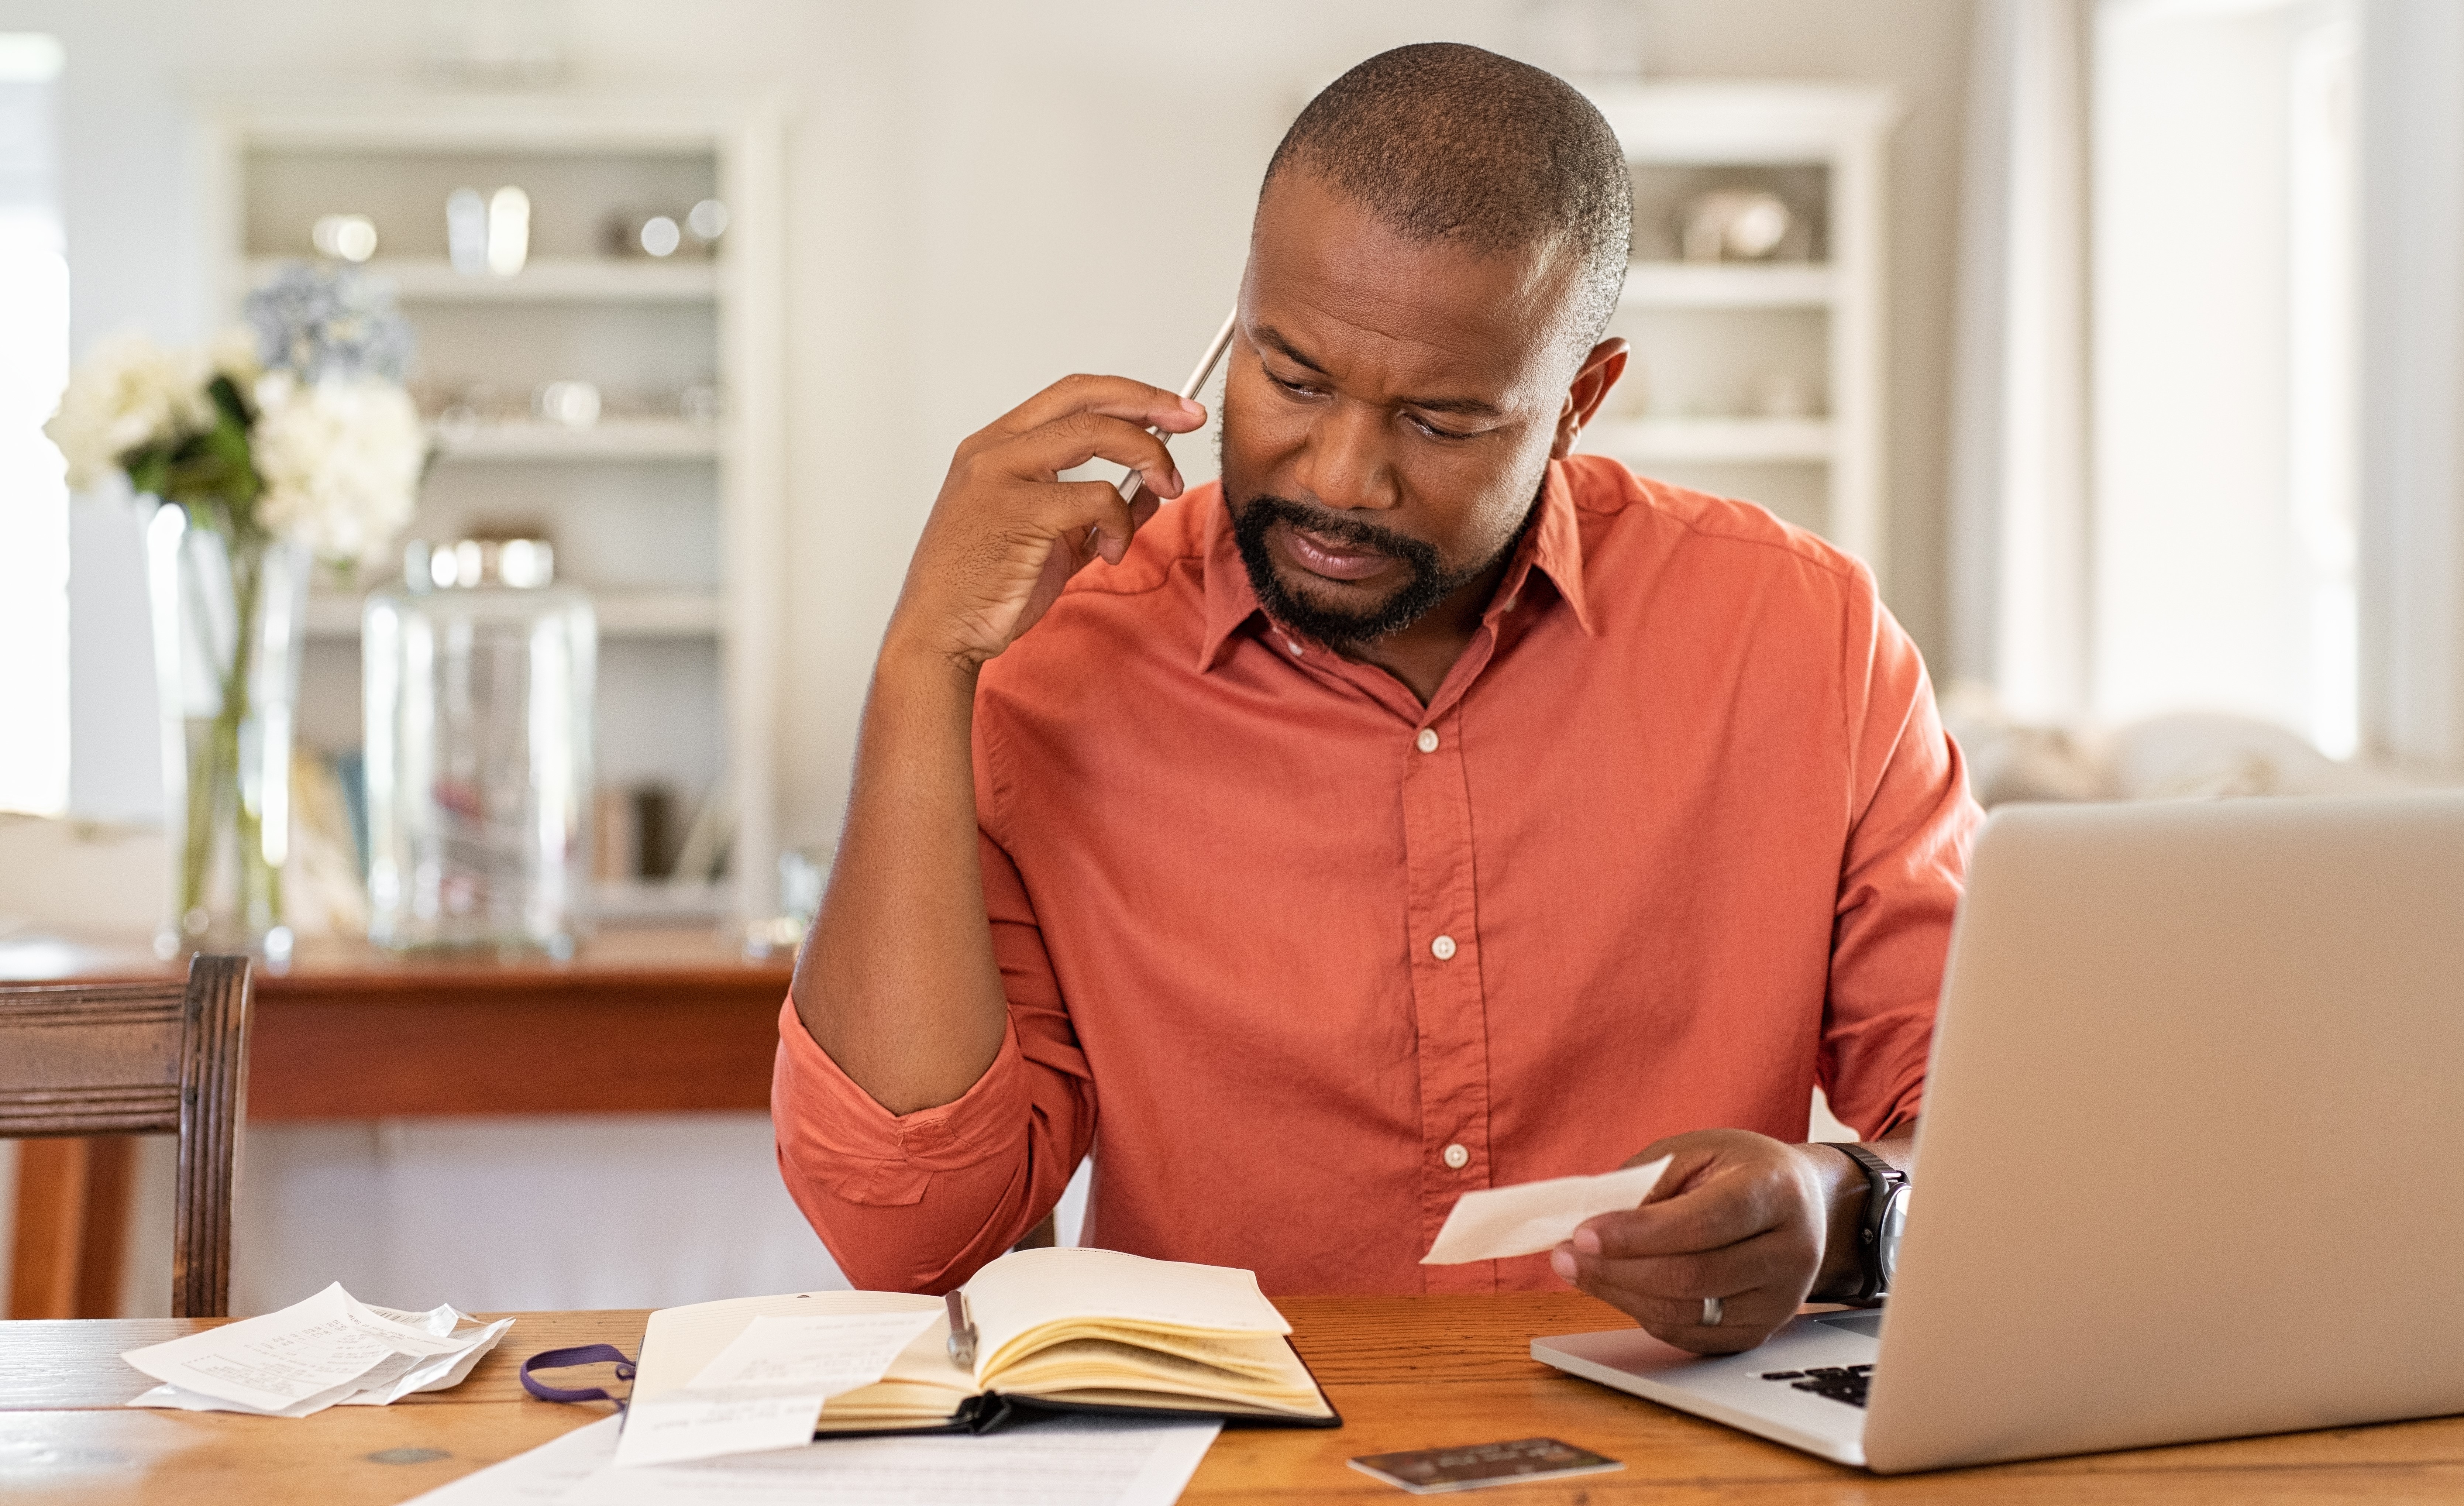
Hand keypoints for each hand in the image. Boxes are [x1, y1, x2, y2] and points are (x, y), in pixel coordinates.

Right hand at [886, 374, 1207, 673]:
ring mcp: (1002, 475)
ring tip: (1164, 490)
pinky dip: (1122, 523)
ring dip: (1147, 458)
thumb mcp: (1053, 539)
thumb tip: (1149, 487)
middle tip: (1189, 420)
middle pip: (1086, 398)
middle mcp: (994, 449)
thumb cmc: (986, 589)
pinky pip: (1098, 497)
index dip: (1129, 394)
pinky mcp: (1019, 510)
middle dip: (1150, 402)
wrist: (939, 633)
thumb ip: (1097, 510)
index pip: (1071, 395)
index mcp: (996, 447)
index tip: (1172, 408)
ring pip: (1097, 434)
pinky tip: (1111, 553)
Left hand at [1549, 1129, 1843, 1354]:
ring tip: (1577, 1270)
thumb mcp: (1693, 1152)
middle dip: (1617, 1269)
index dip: (1637, 1233)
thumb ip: (1643, 1184)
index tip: (1581, 1232)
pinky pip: (1691, 1335)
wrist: (1802, 1204)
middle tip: (1565, 1255)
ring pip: (1687, 1312)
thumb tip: (1587, 1226)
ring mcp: (1780, 1299)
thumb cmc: (1738, 1171)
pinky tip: (1615, 1288)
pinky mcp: (1761, 1330)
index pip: (1702, 1223)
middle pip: (1692, 1276)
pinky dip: (1643, 1314)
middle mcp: (1790, 1251)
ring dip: (1620, 1294)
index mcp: (1776, 1192)